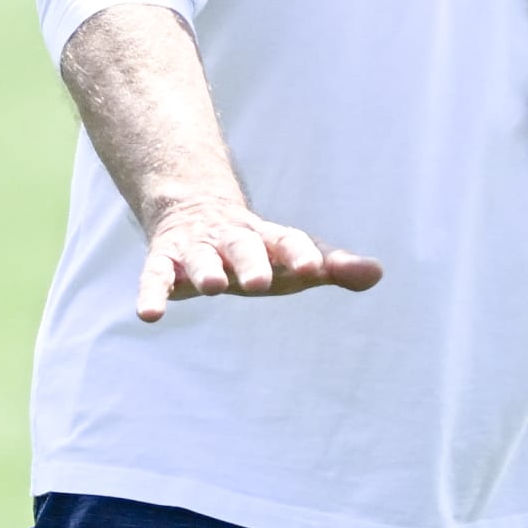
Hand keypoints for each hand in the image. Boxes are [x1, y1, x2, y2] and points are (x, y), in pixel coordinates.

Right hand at [137, 196, 383, 321]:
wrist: (196, 211)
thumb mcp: (295, 257)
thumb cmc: (260, 248)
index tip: (318, 268)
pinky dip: (152, 294)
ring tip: (213, 287)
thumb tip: (378, 273)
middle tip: (263, 283)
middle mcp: (233, 240)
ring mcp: (197, 250)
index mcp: (269, 239)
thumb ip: (335, 267)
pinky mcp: (164, 262)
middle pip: (244, 245)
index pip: (289, 241)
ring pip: (200, 257)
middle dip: (253, 262)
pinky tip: (150, 316)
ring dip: (206, 270)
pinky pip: (155, 277)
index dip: (301, 253)